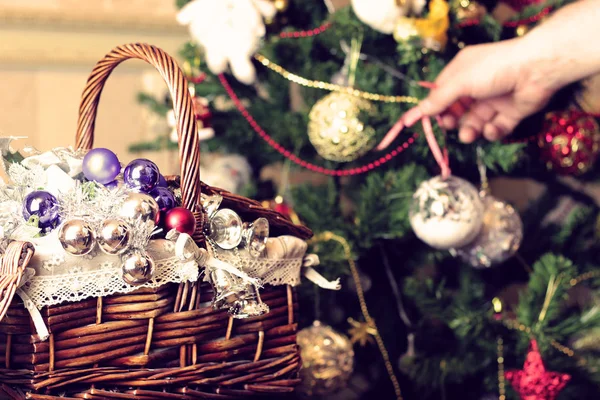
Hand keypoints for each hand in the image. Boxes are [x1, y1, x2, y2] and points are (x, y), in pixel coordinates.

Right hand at [418, 38, 555, 142]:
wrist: (537, 69)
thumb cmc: (494, 68)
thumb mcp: (460, 82)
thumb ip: (440, 99)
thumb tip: (420, 111)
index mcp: (463, 71)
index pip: (443, 91)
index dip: (435, 105)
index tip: (427, 119)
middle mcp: (478, 85)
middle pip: (458, 108)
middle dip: (452, 120)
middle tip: (450, 126)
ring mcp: (495, 99)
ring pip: (476, 121)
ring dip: (470, 130)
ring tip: (468, 135)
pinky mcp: (511, 112)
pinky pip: (496, 127)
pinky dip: (491, 131)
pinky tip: (491, 128)